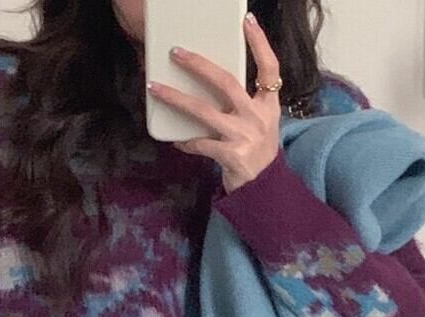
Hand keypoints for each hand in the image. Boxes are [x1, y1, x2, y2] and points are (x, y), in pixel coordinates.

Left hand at [146, 12, 281, 192]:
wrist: (263, 188)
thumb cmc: (256, 152)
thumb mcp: (260, 124)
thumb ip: (243, 104)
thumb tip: (208, 86)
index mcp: (268, 105)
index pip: (269, 67)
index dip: (260, 43)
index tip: (247, 21)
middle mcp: (258, 117)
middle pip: (226, 82)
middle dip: (199, 65)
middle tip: (177, 52)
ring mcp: (244, 136)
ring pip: (204, 111)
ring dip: (176, 99)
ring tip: (156, 88)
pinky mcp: (231, 156)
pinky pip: (200, 144)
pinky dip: (186, 142)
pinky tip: (177, 141)